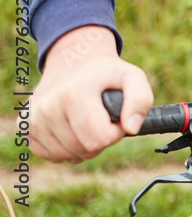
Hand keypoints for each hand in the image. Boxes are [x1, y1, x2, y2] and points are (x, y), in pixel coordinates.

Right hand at [31, 26, 152, 162]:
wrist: (73, 60)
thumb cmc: (105, 72)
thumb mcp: (132, 76)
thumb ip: (141, 100)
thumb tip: (131, 128)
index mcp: (74, 94)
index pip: (99, 138)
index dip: (116, 132)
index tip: (116, 117)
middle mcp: (49, 107)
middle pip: (84, 150)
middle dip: (101, 139)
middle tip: (102, 118)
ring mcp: (34, 119)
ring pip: (67, 156)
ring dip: (84, 145)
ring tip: (88, 121)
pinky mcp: (26, 127)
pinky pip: (51, 155)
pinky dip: (66, 148)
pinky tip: (73, 128)